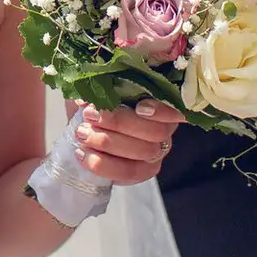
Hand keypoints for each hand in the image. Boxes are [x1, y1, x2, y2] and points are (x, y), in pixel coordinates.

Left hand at [71, 99, 186, 184]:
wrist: (82, 128)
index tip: (139, 107)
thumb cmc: (94, 104)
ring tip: (82, 133)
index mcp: (160, 104)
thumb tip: (94, 92)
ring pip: (142, 152)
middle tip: (90, 115)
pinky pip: (128, 173)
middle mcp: (164, 130)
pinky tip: (82, 154)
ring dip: (108, 142)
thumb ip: (103, 83)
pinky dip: (102, 164)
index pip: (174, 110)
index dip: (161, 111)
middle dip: (120, 123)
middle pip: (155, 131)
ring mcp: (155, 153)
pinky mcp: (141, 172)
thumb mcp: (98, 89)